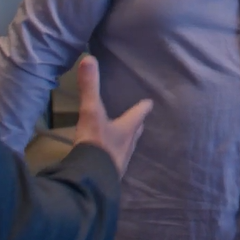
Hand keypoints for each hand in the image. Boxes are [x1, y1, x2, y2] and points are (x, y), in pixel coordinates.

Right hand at [72, 55, 152, 176]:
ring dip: (125, 141)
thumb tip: (89, 58)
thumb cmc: (97, 143)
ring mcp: (120, 161)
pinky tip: (105, 157)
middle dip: (136, 125)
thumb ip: (90, 87)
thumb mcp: (91, 113)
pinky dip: (112, 156)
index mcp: (127, 128)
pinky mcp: (110, 174)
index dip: (144, 107)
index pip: (139, 113)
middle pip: (136, 132)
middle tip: (138, 120)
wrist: (91, 180)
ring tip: (122, 137)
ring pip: (126, 148)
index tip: (150, 102)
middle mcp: (127, 144)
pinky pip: (114, 162)